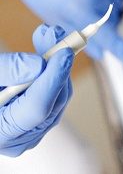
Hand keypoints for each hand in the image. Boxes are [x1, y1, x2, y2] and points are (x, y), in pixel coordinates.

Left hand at [0, 0, 122, 69]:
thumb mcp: (61, 25)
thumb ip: (85, 42)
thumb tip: (105, 52)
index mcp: (79, 9)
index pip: (108, 37)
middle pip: (116, 19)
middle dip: (108, 24)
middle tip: (89, 17)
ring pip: (119, 4)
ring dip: (110, 8)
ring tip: (90, 1)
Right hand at [0, 25, 73, 156]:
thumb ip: (9, 70)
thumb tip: (41, 65)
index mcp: (1, 131)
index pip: (38, 107)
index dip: (53, 78)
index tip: (64, 52)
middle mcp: (22, 137)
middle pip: (55, 100)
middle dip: (59, 65)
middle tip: (57, 36)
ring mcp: (36, 130)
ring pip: (61, 96)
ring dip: (59, 64)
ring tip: (50, 39)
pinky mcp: (43, 119)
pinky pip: (58, 94)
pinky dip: (56, 71)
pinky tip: (50, 55)